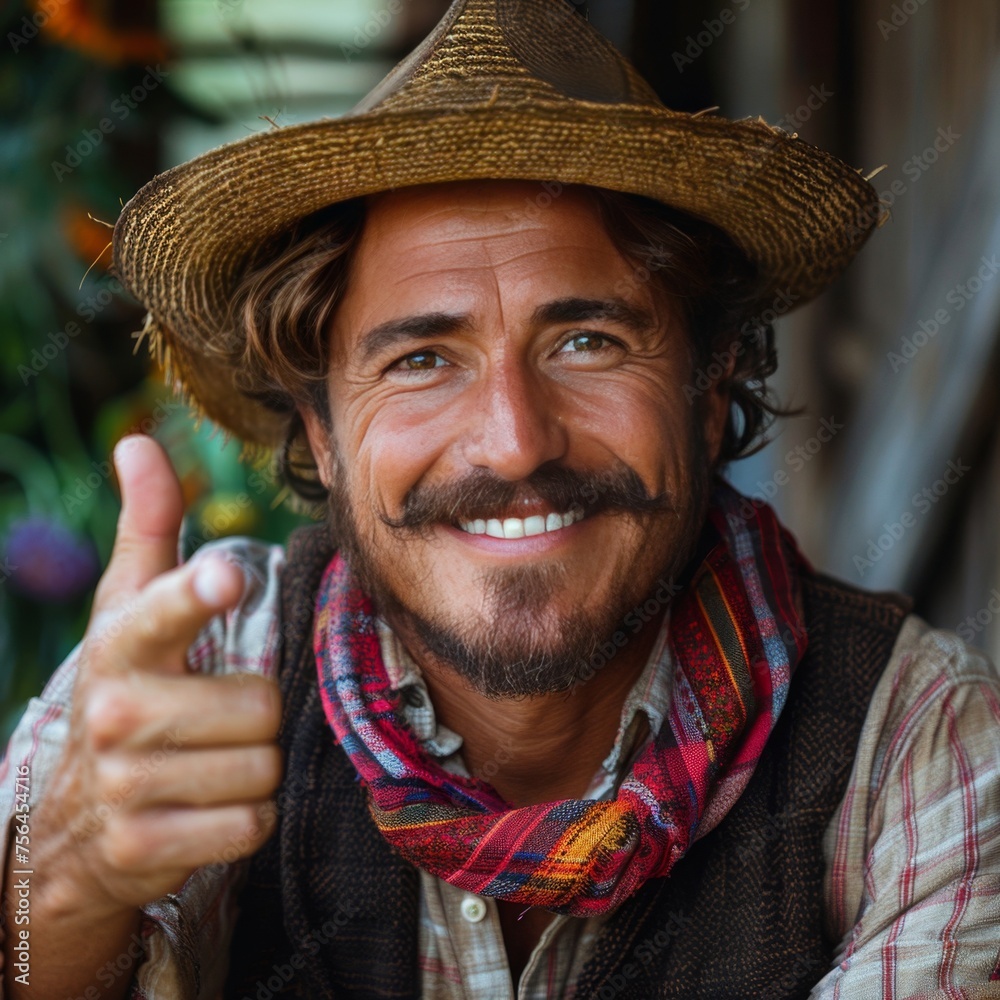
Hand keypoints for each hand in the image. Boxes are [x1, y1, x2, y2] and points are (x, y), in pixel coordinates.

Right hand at [34, 435, 281, 914]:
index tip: (223, 579)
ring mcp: (124, 786)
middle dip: (254, 718)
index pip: (162, 612)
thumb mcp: (129, 610)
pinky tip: (204, 809)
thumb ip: (149, 528)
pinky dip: (244, 821)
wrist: (73, 818)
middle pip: (258, 706)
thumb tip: (138, 442)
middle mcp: (116, 712)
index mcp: (121, 644)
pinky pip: (251, 824)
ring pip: (261, 768)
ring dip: (252, 769)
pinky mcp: (144, 848)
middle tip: (214, 721)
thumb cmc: (128, 688)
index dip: (196, 596)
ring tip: (207, 764)